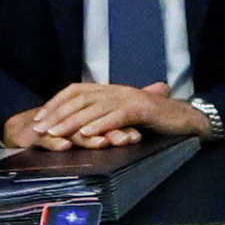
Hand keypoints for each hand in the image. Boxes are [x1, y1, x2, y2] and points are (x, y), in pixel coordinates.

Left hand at [3, 82, 201, 151]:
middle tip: (39, 129)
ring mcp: (129, 98)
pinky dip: (100, 125)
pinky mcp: (142, 109)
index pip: (75, 91)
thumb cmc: (154, 119)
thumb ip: (104, 115)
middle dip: (57, 114)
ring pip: (94, 108)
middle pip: (79, 99)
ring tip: (56, 133)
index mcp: (110, 90)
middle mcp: (117, 90)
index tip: (38, 119)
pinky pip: (117, 116)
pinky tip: (87, 134)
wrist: (186, 118)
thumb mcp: (123, 115)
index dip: (55, 103)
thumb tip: (78, 125)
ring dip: (73, 121)